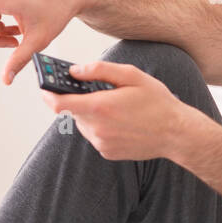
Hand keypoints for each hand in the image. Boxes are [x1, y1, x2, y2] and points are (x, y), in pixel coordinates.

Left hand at [39, 61, 188, 161]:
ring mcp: (102, 143)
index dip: (48, 94)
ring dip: (92, 114)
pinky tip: (122, 122)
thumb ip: (99, 70)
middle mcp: (97, 128)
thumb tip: (75, 71)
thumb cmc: (158, 103)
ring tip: (117, 108)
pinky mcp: (108, 152)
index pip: (58, 103)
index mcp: (100, 107)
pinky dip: (102, 127)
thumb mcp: (132, 76)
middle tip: (97, 92)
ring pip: (84, 124)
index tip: (45, 87)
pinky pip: (96, 136)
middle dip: (79, 100)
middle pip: (72, 112)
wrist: (177, 134)